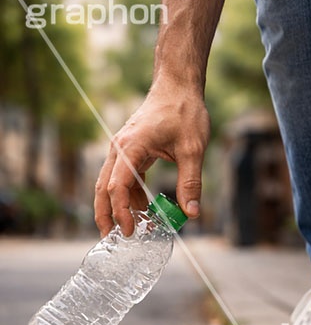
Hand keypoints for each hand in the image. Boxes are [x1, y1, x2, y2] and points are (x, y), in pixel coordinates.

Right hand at [94, 81, 209, 234]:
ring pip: (110, 183)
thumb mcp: (193, 149)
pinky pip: (123, 177)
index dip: (121, 212)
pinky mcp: (130, 150)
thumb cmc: (184, 111)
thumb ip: (191, 183)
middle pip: (103, 187)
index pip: (117, 186)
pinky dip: (130, 195)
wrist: (177, 85)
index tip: (129, 231)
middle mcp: (120, 148)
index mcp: (131, 147)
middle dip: (104, 215)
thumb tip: (191, 213)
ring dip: (118, 207)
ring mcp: (122, 149)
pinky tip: (145, 209)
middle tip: (111, 239)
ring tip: (133, 229)